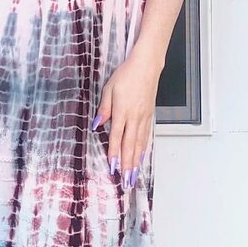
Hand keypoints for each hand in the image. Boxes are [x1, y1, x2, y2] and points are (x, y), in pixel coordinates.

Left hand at [91, 50, 159, 188]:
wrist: (147, 66)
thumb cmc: (127, 75)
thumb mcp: (109, 88)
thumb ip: (104, 108)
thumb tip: (97, 124)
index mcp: (122, 111)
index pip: (117, 137)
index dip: (115, 153)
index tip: (113, 167)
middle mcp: (135, 117)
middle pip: (130, 145)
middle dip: (128, 165)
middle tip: (126, 181)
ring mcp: (144, 117)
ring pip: (140, 143)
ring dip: (136, 161)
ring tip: (134, 175)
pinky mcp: (149, 115)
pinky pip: (146, 136)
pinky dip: (143, 149)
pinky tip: (141, 157)